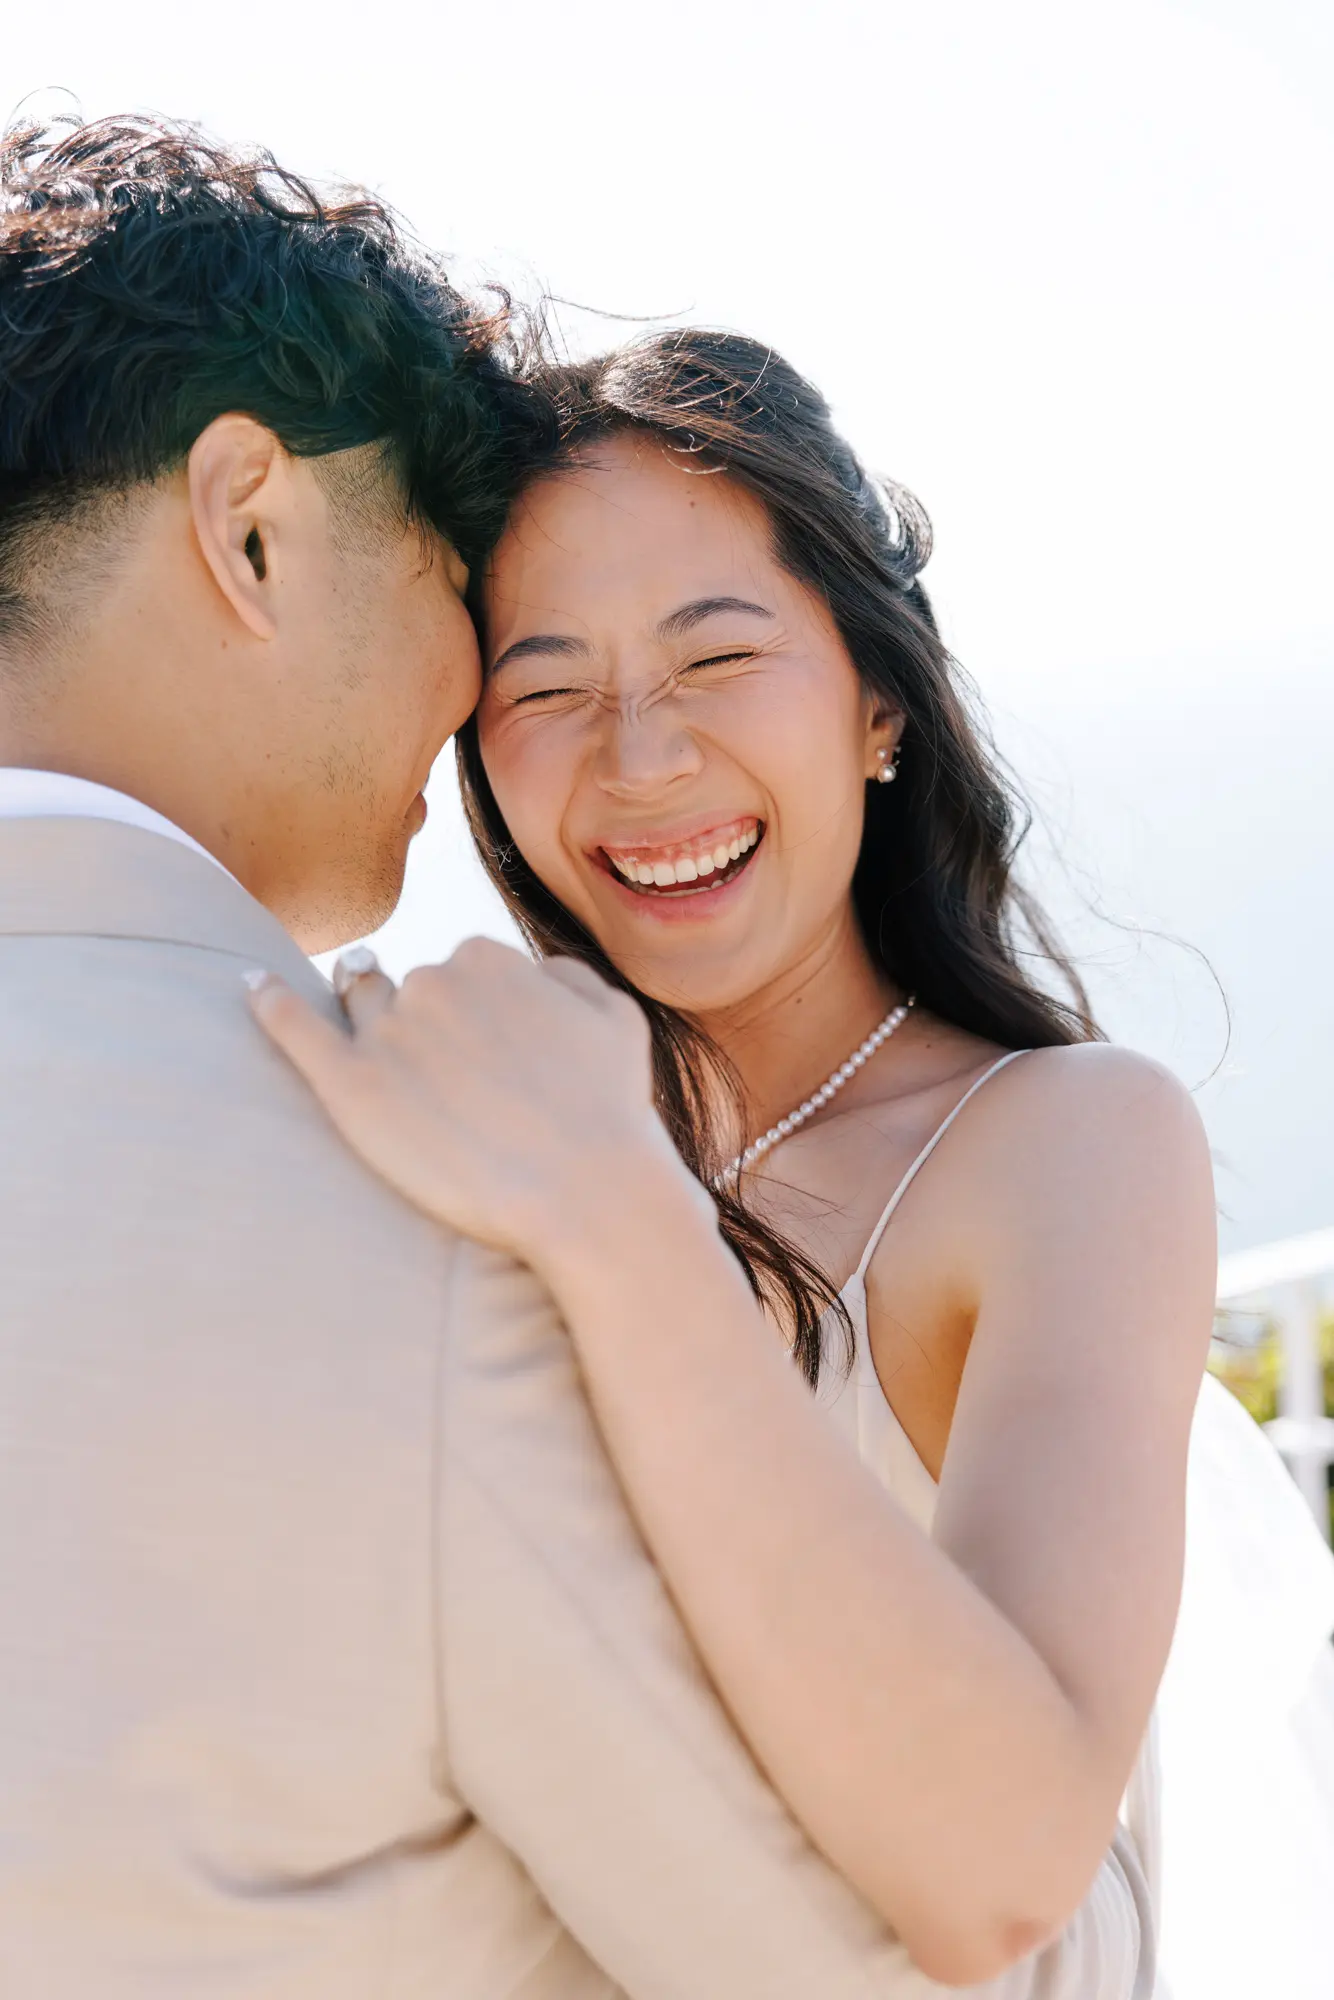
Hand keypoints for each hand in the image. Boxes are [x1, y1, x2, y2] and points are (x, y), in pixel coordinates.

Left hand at [247, 938, 684, 1265]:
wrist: (586, 1193)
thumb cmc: (610, 1112)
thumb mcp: (616, 1016)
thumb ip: (566, 976)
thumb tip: (534, 973)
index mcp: (487, 958)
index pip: (466, 968)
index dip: (479, 1011)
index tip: (494, 1051)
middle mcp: (430, 982)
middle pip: (412, 987)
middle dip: (427, 1020)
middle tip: (454, 1078)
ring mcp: (387, 1033)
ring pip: (359, 1004)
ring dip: (360, 1008)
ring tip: (365, 1026)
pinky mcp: (351, 1088)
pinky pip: (294, 1028)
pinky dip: (269, 1002)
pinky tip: (251, 985)